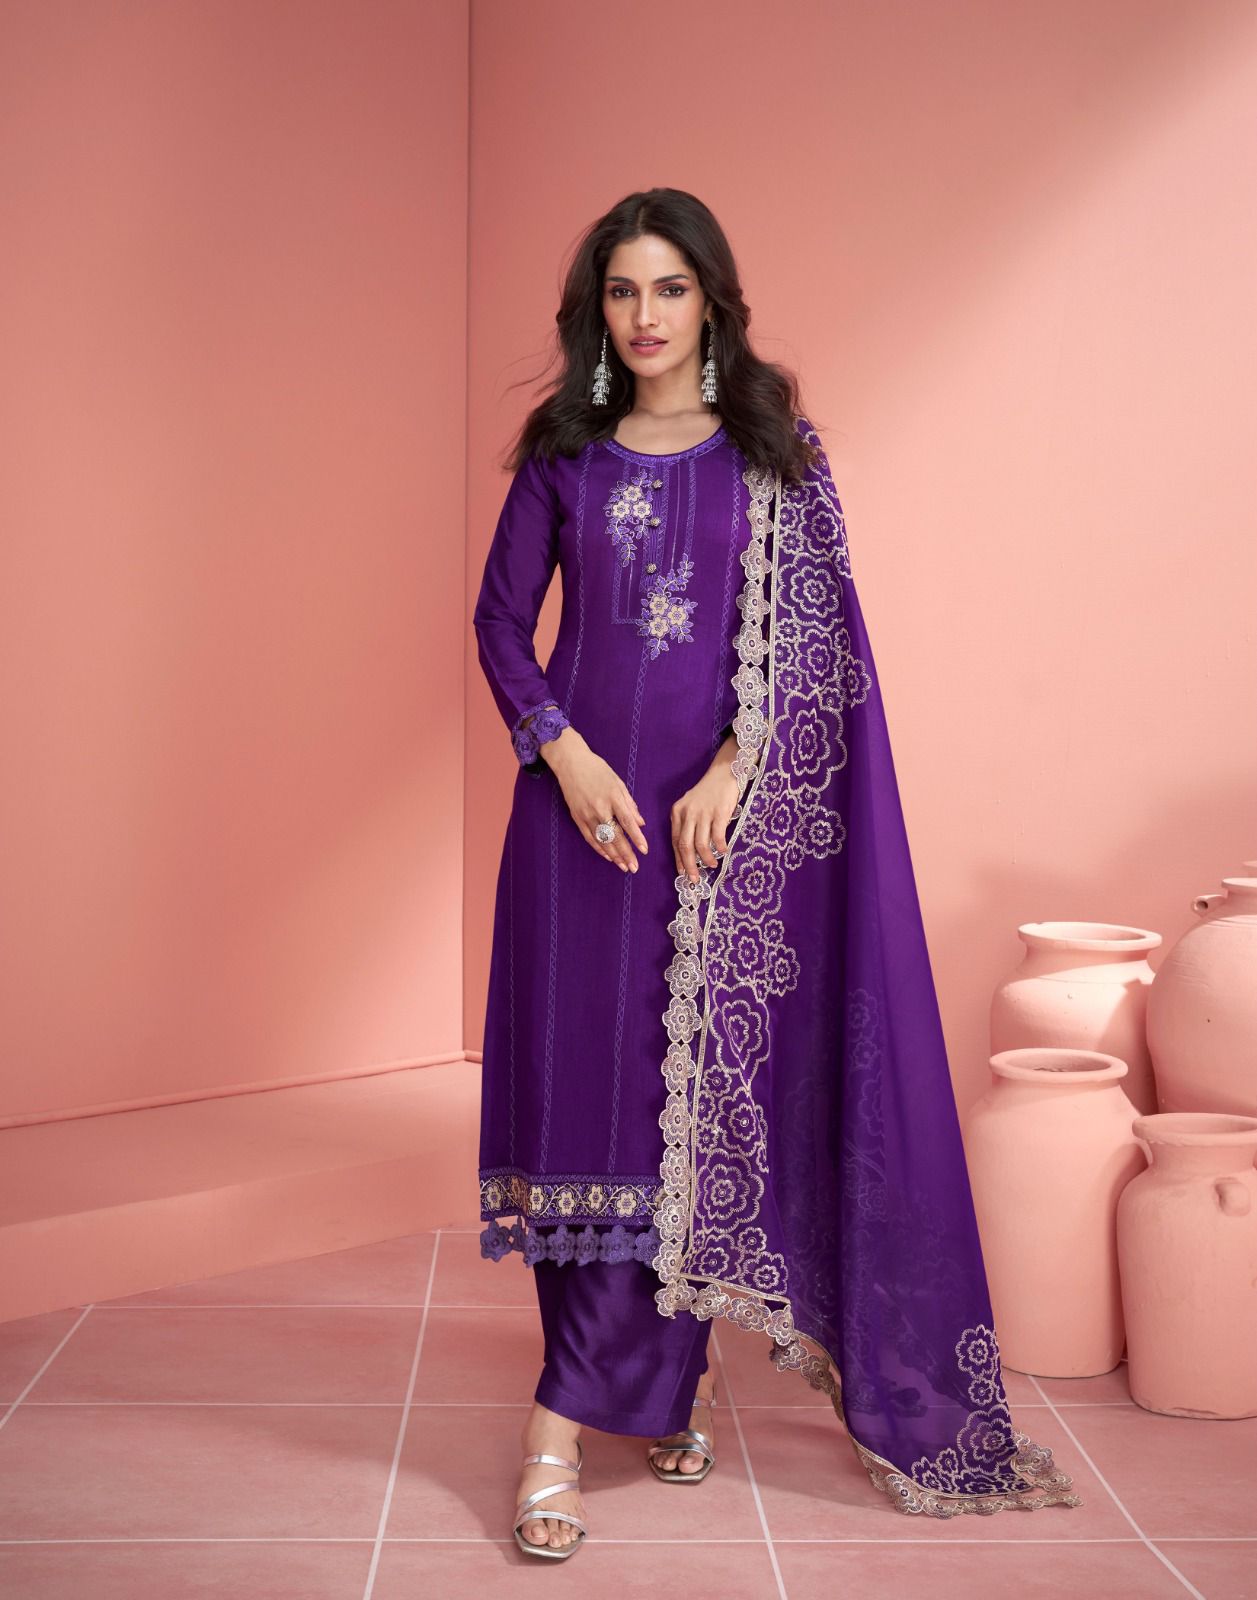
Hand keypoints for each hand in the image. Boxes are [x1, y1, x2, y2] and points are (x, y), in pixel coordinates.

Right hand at [541, 728, 648, 873]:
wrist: (571, 763)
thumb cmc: (597, 770)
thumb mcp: (618, 783)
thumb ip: (630, 804)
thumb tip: (641, 823)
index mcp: (613, 797)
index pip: (628, 822)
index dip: (637, 838)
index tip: (645, 851)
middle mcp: (600, 808)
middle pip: (615, 836)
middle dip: (626, 853)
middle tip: (634, 867)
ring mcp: (587, 814)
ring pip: (602, 840)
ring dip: (614, 855)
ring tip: (623, 867)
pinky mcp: (577, 817)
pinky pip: (589, 837)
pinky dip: (599, 848)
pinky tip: (608, 857)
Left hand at [672, 743, 739, 883]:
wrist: (723, 773)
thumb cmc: (708, 793)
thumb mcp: (691, 806)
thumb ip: (687, 825)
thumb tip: (690, 852)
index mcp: (677, 812)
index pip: (675, 841)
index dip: (678, 859)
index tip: (682, 872)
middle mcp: (688, 813)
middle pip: (685, 845)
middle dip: (689, 865)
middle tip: (694, 878)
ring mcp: (703, 813)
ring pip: (700, 843)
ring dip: (706, 858)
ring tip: (712, 865)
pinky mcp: (719, 812)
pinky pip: (717, 836)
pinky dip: (720, 847)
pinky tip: (723, 851)